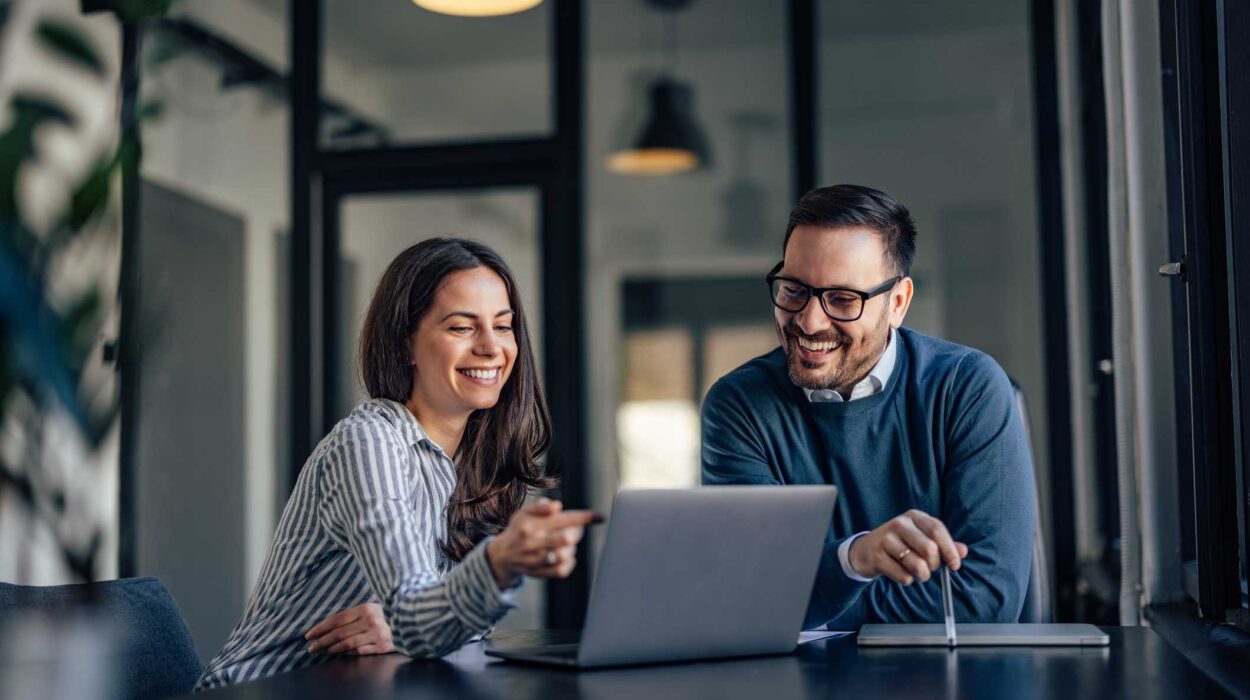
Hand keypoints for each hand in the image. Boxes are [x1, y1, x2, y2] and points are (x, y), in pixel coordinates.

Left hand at [305, 603, 394, 655]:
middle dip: (322, 641)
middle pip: (339, 633)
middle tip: (311, 647)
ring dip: (332, 648)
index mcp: (365, 609)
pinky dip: (348, 652)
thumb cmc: (389, 614)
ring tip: (323, 651)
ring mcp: (376, 635)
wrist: (413, 620)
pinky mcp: (383, 646)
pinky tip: (341, 653)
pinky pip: (360, 651)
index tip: (309, 634)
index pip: (337, 619)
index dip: (321, 628)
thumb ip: (355, 615)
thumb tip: (332, 626)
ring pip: (347, 644)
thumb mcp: (373, 608)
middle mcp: (370, 621)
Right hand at [486, 497, 601, 588]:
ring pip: (565, 555)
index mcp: (530, 525)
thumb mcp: (523, 512)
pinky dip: (569, 563)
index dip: (583, 518)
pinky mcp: (538, 573)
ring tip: (566, 544)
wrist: (502, 556)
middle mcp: (532, 543)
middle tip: (574, 531)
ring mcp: (535, 560)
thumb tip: (557, 506)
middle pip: (566, 538)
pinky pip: (561, 571)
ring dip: (571, 548)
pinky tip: (566, 556)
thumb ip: (540, 506)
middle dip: (576, 533)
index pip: (562, 519)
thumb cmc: (519, 529)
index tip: (599, 517)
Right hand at [848, 509, 968, 584]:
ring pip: (918, 565)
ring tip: (916, 572)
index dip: (950, 549)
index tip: (955, 565)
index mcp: (914, 516)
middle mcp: (899, 523)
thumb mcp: (921, 539)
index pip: (937, 529)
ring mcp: (886, 539)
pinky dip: (907, 580)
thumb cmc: (900, 545)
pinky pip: (903, 576)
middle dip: (934, 565)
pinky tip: (900, 572)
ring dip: (922, 575)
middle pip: (930, 549)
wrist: (865, 551)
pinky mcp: (877, 556)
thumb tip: (964, 551)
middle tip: (930, 568)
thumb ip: (944, 544)